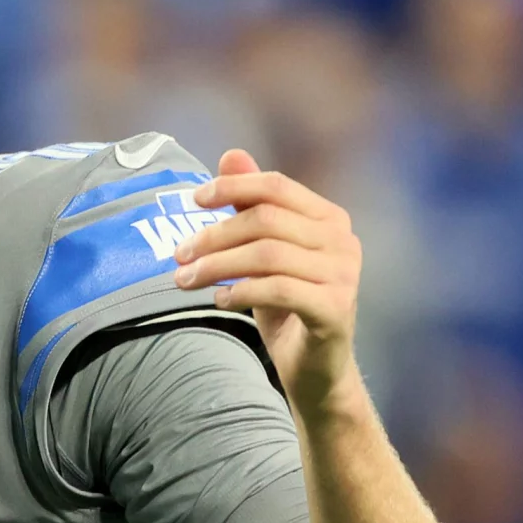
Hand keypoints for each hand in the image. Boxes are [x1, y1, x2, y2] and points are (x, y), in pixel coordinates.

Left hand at [171, 150, 363, 414]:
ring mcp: (344, 275)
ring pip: (267, 255)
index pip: (277, 186)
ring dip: (217, 266)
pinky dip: (242, 291)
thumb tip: (231, 154)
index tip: (195, 200)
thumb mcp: (264, 252)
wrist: (315, 368)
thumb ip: (250, 206)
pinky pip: (279, 289)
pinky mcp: (336, 309)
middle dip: (214, 235)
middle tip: (178, 255)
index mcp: (329, 217)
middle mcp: (343, 240)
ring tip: (185, 280)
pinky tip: (220, 300)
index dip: (233, 187)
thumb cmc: (286, 304)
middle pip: (266, 221)